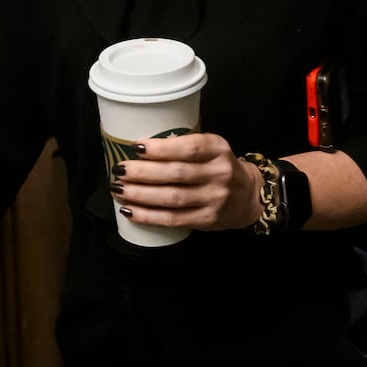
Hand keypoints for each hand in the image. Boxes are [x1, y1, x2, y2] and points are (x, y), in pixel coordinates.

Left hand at [110, 132, 262, 230]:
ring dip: (140, 194)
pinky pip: (173, 219)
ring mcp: (214, 199)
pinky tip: (130, 210)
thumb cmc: (219, 166)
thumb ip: (186, 146)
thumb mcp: (212, 147)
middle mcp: (219, 174)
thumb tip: (141, 147)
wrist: (248, 196)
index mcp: (219, 150)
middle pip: (176, 174)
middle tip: (120, 170)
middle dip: (143, 172)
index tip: (136, 147)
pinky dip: (148, 216)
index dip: (161, 149)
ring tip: (118, 189)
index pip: (190, 148)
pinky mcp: (207, 220)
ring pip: (172, 198)